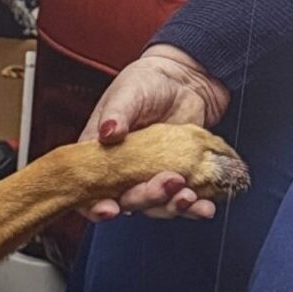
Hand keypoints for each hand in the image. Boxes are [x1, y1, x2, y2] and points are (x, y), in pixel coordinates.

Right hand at [79, 45, 231, 220]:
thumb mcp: (127, 94)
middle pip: (126, 200)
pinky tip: (205, 206)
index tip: (110, 209)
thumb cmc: (145, 83)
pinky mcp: (176, 178)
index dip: (93, 205)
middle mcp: (121, 172)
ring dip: (172, 207)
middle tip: (168, 182)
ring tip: (189, 197)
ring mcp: (149, 177)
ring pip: (155, 206)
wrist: (185, 82)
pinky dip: (194, 208)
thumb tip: (106, 132)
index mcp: (98, 154)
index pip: (87, 188)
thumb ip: (115, 114)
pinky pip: (182, 201)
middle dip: (146, 198)